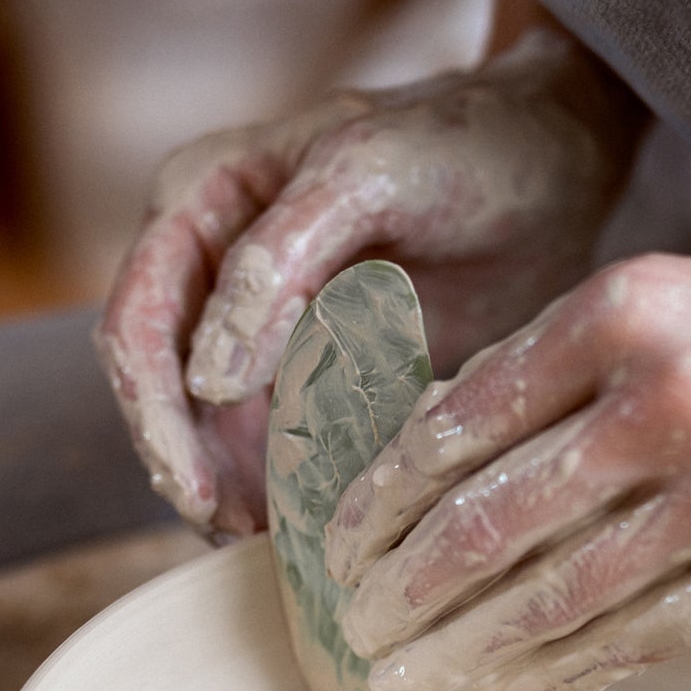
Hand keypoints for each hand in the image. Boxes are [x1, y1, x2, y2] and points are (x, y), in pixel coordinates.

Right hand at [92, 27, 637, 539]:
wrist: (552, 163)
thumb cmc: (462, 145)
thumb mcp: (366, 176)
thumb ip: (276, 261)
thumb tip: (205, 378)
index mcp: (199, 200)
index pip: (138, 324)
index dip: (156, 417)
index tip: (195, 492)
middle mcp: (211, 264)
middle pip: (162, 388)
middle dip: (190, 466)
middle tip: (231, 532)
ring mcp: (260, 324)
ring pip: (213, 428)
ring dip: (233, 489)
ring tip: (273, 544)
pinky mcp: (314, 369)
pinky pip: (278, 442)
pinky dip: (287, 487)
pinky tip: (312, 529)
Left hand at [323, 242, 690, 690]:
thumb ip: (582, 369)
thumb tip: (444, 457)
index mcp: (630, 309)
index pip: (458, 420)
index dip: (378, 498)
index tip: (335, 547)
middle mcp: (670, 398)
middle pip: (482, 521)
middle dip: (394, 593)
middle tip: (343, 636)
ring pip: (547, 598)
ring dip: (456, 654)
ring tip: (398, 688)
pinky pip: (634, 641)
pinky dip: (554, 677)